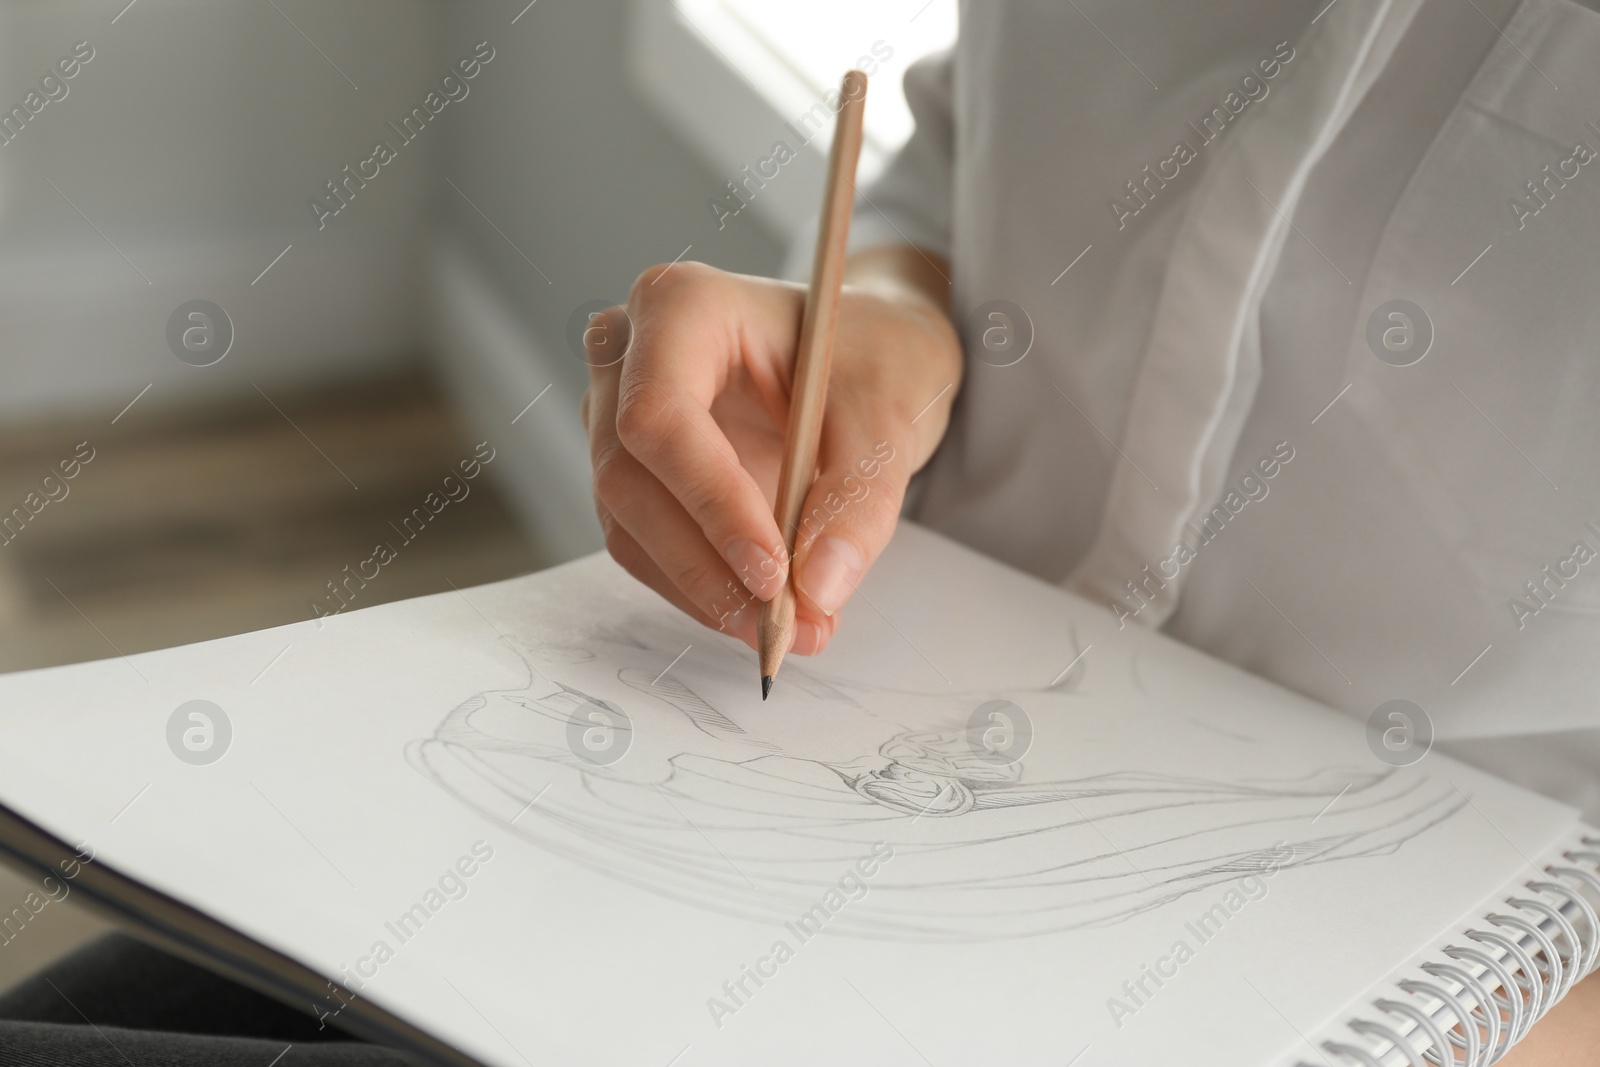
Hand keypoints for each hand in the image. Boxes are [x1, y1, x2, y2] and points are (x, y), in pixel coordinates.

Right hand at [581, 247, 960, 655]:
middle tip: (786, 624)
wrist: (864, 356)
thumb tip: (819, 590)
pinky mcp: (631, 470)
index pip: (660, 415)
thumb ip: (857, 500)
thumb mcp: (889, 416)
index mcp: (682, 306)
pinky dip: (699, 587)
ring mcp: (615, 413)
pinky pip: (644, 543)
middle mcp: (628, 354)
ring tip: (792, 628)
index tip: (773, 573)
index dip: (710, 502)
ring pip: (629, 522)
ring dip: (703, 590)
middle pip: (630, 476)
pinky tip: (761, 610)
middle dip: (706, 565)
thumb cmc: (870, 356)